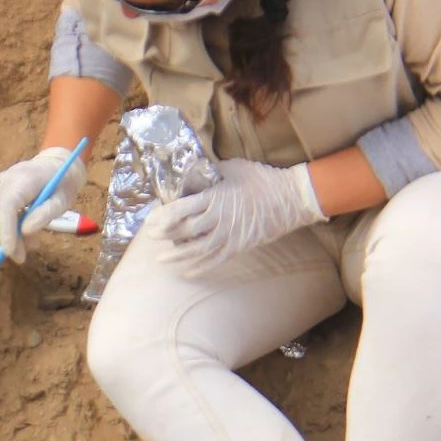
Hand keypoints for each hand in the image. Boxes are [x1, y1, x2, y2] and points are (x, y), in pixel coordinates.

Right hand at [0, 146, 87, 263]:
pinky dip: (13, 225)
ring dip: (14, 233)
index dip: (7, 231)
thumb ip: (45, 214)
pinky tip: (26, 230)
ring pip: (2, 216)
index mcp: (24, 178)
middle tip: (22, 257)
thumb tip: (25, 231)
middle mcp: (6, 179)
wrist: (55, 165)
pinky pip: (3, 213)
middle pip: (3, 214)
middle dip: (11, 238)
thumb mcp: (62, 200)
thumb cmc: (62, 183)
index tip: (10, 252)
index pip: (9, 206)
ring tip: (32, 243)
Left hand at [146, 159, 325, 274]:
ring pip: (197, 250)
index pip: (181, 209)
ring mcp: (229, 235)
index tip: (150, 220)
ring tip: (162, 259)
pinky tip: (186, 272)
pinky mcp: (238, 246)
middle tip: (151, 236)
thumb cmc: (260, 179)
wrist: (289, 198)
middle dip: (165, 235)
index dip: (162, 216)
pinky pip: (215, 260)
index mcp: (215, 197)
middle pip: (185, 231)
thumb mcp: (231, 168)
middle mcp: (219, 218)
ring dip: (178, 255)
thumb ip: (209, 174)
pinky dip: (200, 268)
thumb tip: (191, 175)